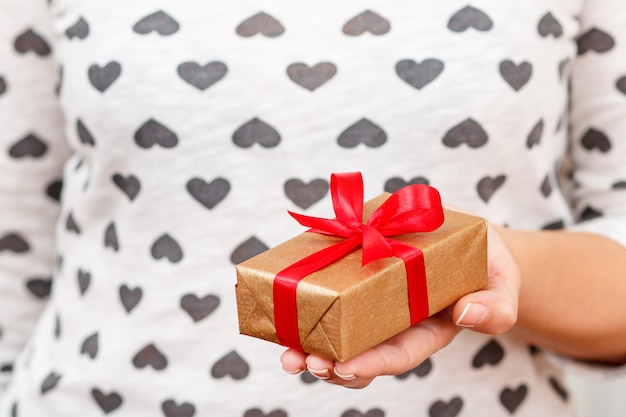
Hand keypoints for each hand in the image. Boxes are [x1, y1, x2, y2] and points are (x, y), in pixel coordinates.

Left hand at [280, 224, 520, 387]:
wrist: (466, 237)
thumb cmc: (486, 262)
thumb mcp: (503, 281)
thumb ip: (497, 305)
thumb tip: (469, 315)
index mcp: (427, 329)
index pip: (398, 354)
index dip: (371, 363)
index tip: (344, 367)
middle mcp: (394, 321)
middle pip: (360, 354)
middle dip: (330, 364)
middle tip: (303, 362)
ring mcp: (373, 300)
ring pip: (339, 332)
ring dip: (310, 344)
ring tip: (287, 351)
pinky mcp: (359, 274)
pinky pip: (332, 295)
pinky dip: (309, 304)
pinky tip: (289, 306)